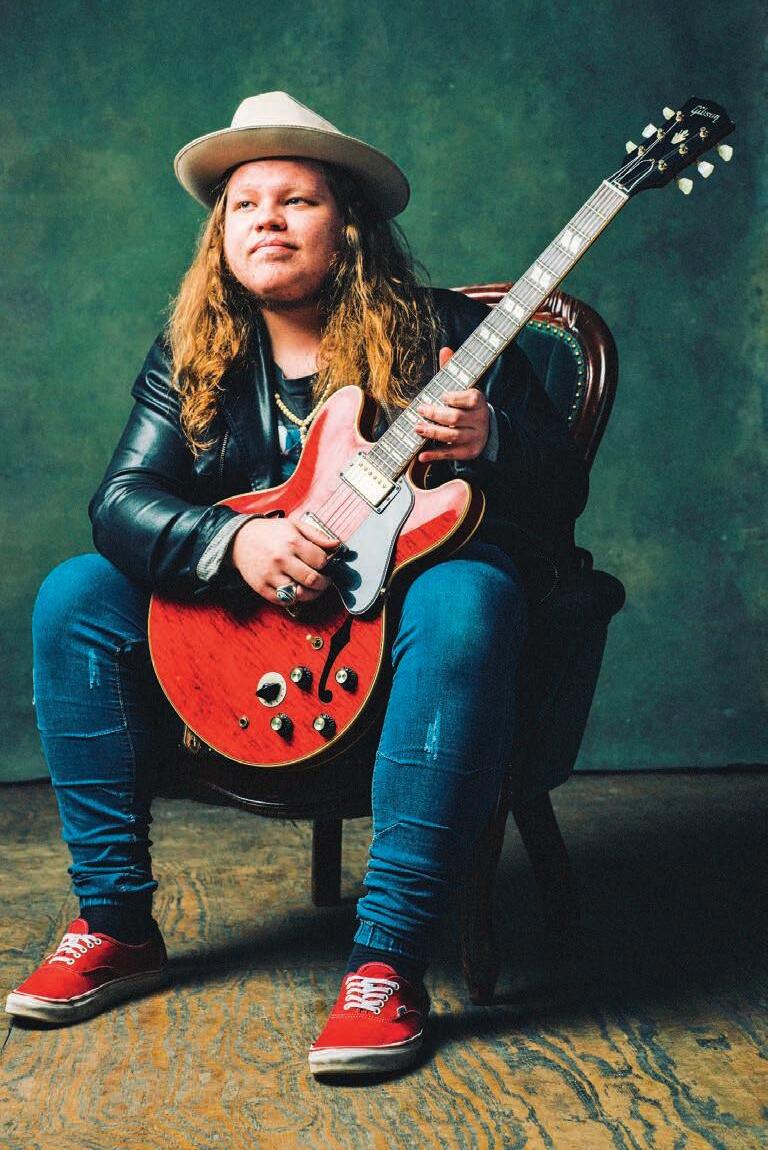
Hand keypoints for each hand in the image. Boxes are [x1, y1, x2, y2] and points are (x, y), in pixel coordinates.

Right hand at [230, 516, 338, 604]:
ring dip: (311, 594)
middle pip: (312, 580)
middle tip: (324, 581)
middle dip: (323, 583)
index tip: (325, 565)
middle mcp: (281, 560)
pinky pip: (283, 601)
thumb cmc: (271, 532)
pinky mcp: (261, 587)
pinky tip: (295, 590)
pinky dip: (293, 599)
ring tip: (312, 588)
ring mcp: (270, 575)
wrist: (240, 539)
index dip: (327, 564)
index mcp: (292, 543)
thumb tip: (336, 545)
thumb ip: (317, 535)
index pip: (320, 560)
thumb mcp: (294, 525)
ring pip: (299, 594)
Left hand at [414, 346, 489, 462]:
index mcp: (479, 401)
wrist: (486, 429)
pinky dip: (435, 456)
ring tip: (417, 428)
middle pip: (456, 418)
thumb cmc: (467, 405)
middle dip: (436, 415)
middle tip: (421, 410)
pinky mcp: (468, 452)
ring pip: (452, 436)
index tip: (441, 396)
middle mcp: (479, 420)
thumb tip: (445, 349)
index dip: (453, 398)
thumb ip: (452, 370)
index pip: (467, 399)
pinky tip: (422, 455)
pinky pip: (450, 454)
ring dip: (432, 433)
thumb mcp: (463, 387)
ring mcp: (475, 437)